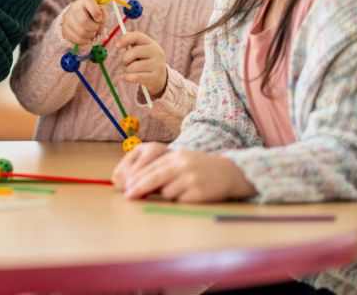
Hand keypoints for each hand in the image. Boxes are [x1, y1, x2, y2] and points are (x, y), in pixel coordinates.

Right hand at [58, 0, 104, 47]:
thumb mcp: (101, 10)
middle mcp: (74, 8)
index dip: (97, 14)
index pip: (89, 4)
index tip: (99, 18)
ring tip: (92, 32)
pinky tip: (87, 37)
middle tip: (97, 28)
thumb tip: (100, 21)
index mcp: (85, 1)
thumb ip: (103, 14)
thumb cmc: (94, 13)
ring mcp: (67, 19)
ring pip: (81, 33)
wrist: (80, 16)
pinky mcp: (64, 29)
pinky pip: (77, 40)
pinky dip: (85, 41)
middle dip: (94, 27)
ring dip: (91, 35)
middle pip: (84, 22)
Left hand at [115, 32, 166, 96]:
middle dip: (125, 59)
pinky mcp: (155, 77)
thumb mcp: (139, 50)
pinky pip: (135, 77)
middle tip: (125, 63)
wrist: (159, 77)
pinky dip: (128, 77)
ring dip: (127, 70)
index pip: (137, 36)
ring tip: (131, 70)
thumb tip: (119, 44)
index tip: (117, 46)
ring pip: (132, 67)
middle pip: (134, 52)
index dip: (125, 39)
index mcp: (151, 43)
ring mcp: (157, 65)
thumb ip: (129, 44)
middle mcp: (156, 52)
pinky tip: (128, 77)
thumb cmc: (144, 60)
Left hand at [115, 144, 256, 202]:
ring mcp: (192, 178)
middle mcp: (183, 165)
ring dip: (168, 195)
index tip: (126, 188)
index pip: (151, 168)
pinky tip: (191, 195)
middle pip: (155, 178)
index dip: (137, 178)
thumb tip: (138, 185)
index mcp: (176, 156)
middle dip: (139, 188)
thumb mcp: (181, 162)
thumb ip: (163, 170)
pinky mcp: (199, 192)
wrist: (230, 173)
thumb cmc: (200, 169)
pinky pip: (181, 201)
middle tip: (128, 196)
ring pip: (167, 192)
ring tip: (182, 190)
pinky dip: (181, 201)